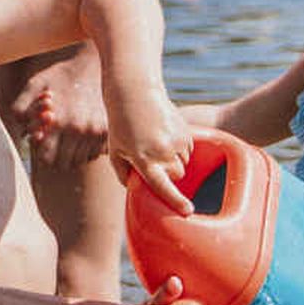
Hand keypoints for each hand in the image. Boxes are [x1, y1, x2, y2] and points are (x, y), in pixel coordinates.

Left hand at [10, 43, 109, 168]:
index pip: (46, 158)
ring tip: (69, 135)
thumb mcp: (35, 84)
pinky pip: (96, 153)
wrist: (94, 63)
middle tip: (55, 140)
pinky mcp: (108, 130)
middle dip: (56, 155)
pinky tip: (83, 132)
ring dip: (73, 153)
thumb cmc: (60, 75)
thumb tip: (23, 133)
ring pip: (80, 161)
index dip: (41, 151)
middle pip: (64, 164)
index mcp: (58, 121)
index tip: (43, 139)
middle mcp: (79, 130)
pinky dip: (88, 148)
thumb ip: (21, 108)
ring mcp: (96, 132)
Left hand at [107, 77, 195, 211]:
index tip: (188, 211)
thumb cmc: (121, 124)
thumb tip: (137, 189)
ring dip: (174, 160)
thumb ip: (123, 175)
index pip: (162, 186)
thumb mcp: (115, 151)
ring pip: (183, 163)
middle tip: (153, 159)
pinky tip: (164, 134)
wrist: (135, 93)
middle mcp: (162, 151)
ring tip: (156, 142)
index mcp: (143, 159)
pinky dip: (179, 148)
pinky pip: (188, 150)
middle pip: (177, 176)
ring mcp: (176, 141)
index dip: (176, 200)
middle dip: (169, 174)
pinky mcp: (185, 132)